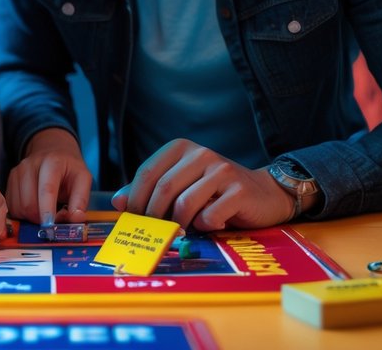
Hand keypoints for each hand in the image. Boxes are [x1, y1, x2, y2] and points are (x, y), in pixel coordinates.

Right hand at [4, 128, 91, 225]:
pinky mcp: (9, 181)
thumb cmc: (68, 168)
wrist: (52, 151)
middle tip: (53, 219)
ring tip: (44, 212)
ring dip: (31, 218)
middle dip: (40, 219)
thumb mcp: (83, 178)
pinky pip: (11, 207)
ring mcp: (17, 172)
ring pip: (18, 207)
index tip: (49, 226)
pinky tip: (33, 208)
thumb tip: (76, 218)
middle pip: (29, 203)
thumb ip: (81, 199)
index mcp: (52, 162)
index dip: (47, 210)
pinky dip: (22, 215)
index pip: (47, 189)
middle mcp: (30, 165)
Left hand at [111, 139, 294, 230]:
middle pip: (163, 188)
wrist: (263, 193)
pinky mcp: (239, 190)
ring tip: (183, 230)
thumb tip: (118, 202)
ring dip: (179, 224)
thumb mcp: (181, 185)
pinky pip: (210, 215)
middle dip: (154, 216)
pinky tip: (210, 224)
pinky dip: (205, 226)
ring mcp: (221, 170)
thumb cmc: (214, 192)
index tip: (133, 219)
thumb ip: (149, 191)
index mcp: (181, 148)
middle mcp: (201, 154)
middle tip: (155, 232)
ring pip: (185, 204)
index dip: (135, 199)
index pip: (147, 172)